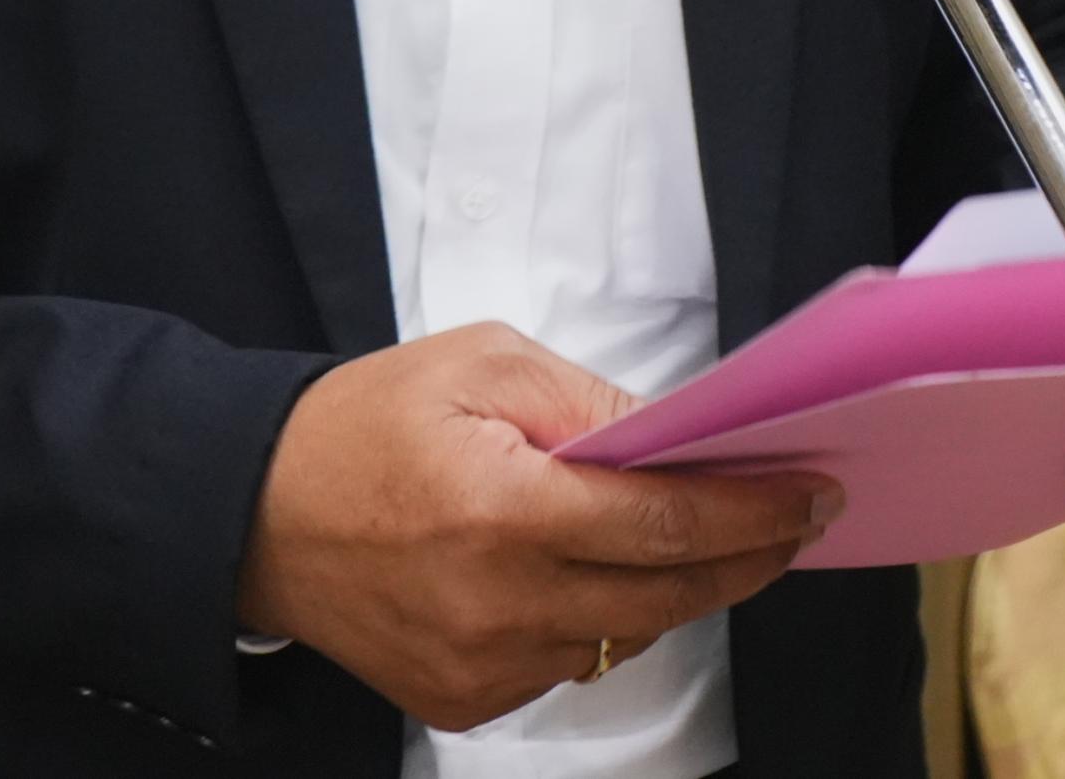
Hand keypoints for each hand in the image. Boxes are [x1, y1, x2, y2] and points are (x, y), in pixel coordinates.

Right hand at [235, 322, 836, 730]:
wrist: (251, 516)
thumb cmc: (364, 424)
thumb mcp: (479, 362)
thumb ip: (588, 399)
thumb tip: (676, 438)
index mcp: (504, 509)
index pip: (666, 521)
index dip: (754, 510)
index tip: (813, 493)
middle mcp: (499, 604)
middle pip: (668, 596)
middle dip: (747, 556)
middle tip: (797, 521)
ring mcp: (482, 667)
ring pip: (624, 638)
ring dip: (673, 589)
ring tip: (703, 536)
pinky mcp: (463, 702)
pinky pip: (567, 665)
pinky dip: (598, 621)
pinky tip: (594, 574)